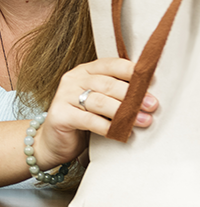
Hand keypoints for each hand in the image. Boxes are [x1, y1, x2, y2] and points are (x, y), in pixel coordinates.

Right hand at [34, 57, 158, 169]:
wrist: (54, 142)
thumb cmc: (83, 120)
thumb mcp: (100, 102)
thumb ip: (116, 94)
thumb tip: (149, 96)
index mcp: (85, 71)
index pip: (110, 64)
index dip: (132, 71)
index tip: (152, 81)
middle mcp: (73, 80)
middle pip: (107, 84)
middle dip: (132, 95)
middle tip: (152, 105)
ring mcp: (64, 96)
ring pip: (99, 101)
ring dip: (124, 112)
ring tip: (143, 120)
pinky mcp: (59, 115)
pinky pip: (89, 120)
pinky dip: (107, 127)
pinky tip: (121, 132)